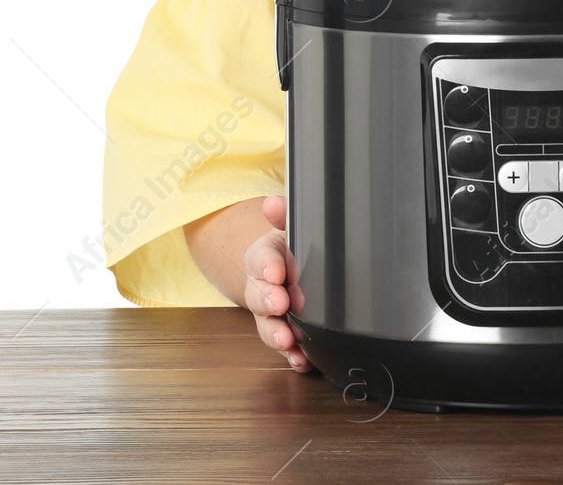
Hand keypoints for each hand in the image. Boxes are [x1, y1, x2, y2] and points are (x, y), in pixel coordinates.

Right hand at [244, 196, 311, 371]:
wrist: (283, 271)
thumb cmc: (288, 249)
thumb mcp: (287, 227)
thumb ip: (283, 214)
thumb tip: (272, 203)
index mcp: (262, 259)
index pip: (259, 260)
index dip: (267, 266)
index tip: (276, 271)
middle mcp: (262, 290)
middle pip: (259, 297)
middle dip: (269, 301)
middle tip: (281, 303)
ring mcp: (272, 316)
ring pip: (268, 327)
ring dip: (277, 334)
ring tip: (288, 339)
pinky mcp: (286, 335)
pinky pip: (287, 349)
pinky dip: (294, 356)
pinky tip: (303, 360)